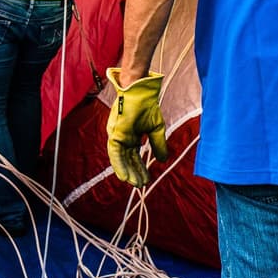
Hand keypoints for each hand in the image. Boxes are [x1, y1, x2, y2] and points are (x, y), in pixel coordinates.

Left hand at [106, 69, 168, 187]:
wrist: (141, 92)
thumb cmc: (147, 106)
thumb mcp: (156, 129)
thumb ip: (158, 145)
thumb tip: (162, 160)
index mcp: (131, 136)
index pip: (135, 156)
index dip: (140, 168)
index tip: (146, 180)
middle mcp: (123, 137)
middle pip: (127, 159)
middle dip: (134, 172)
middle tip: (140, 185)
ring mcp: (117, 135)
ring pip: (120, 158)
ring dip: (127, 171)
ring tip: (133, 183)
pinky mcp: (114, 133)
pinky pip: (114, 152)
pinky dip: (118, 164)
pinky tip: (124, 175)